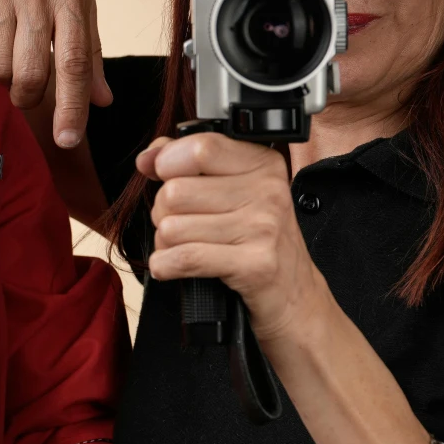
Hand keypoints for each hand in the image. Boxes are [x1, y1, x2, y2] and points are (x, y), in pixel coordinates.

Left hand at [138, 133, 330, 336]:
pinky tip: (174, 266)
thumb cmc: (258, 241)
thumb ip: (188, 163)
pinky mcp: (255, 265)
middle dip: (163, 212)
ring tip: (187, 247)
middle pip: (175, 191)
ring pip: (173, 227)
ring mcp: (263, 228)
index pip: (199, 147)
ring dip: (166, 243)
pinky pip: (185, 258)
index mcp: (263, 164)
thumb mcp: (233, 191)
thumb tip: (148, 157)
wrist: (295, 295)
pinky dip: (166, 265)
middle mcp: (267, 191)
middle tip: (183, 225)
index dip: (166, 162)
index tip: (161, 174)